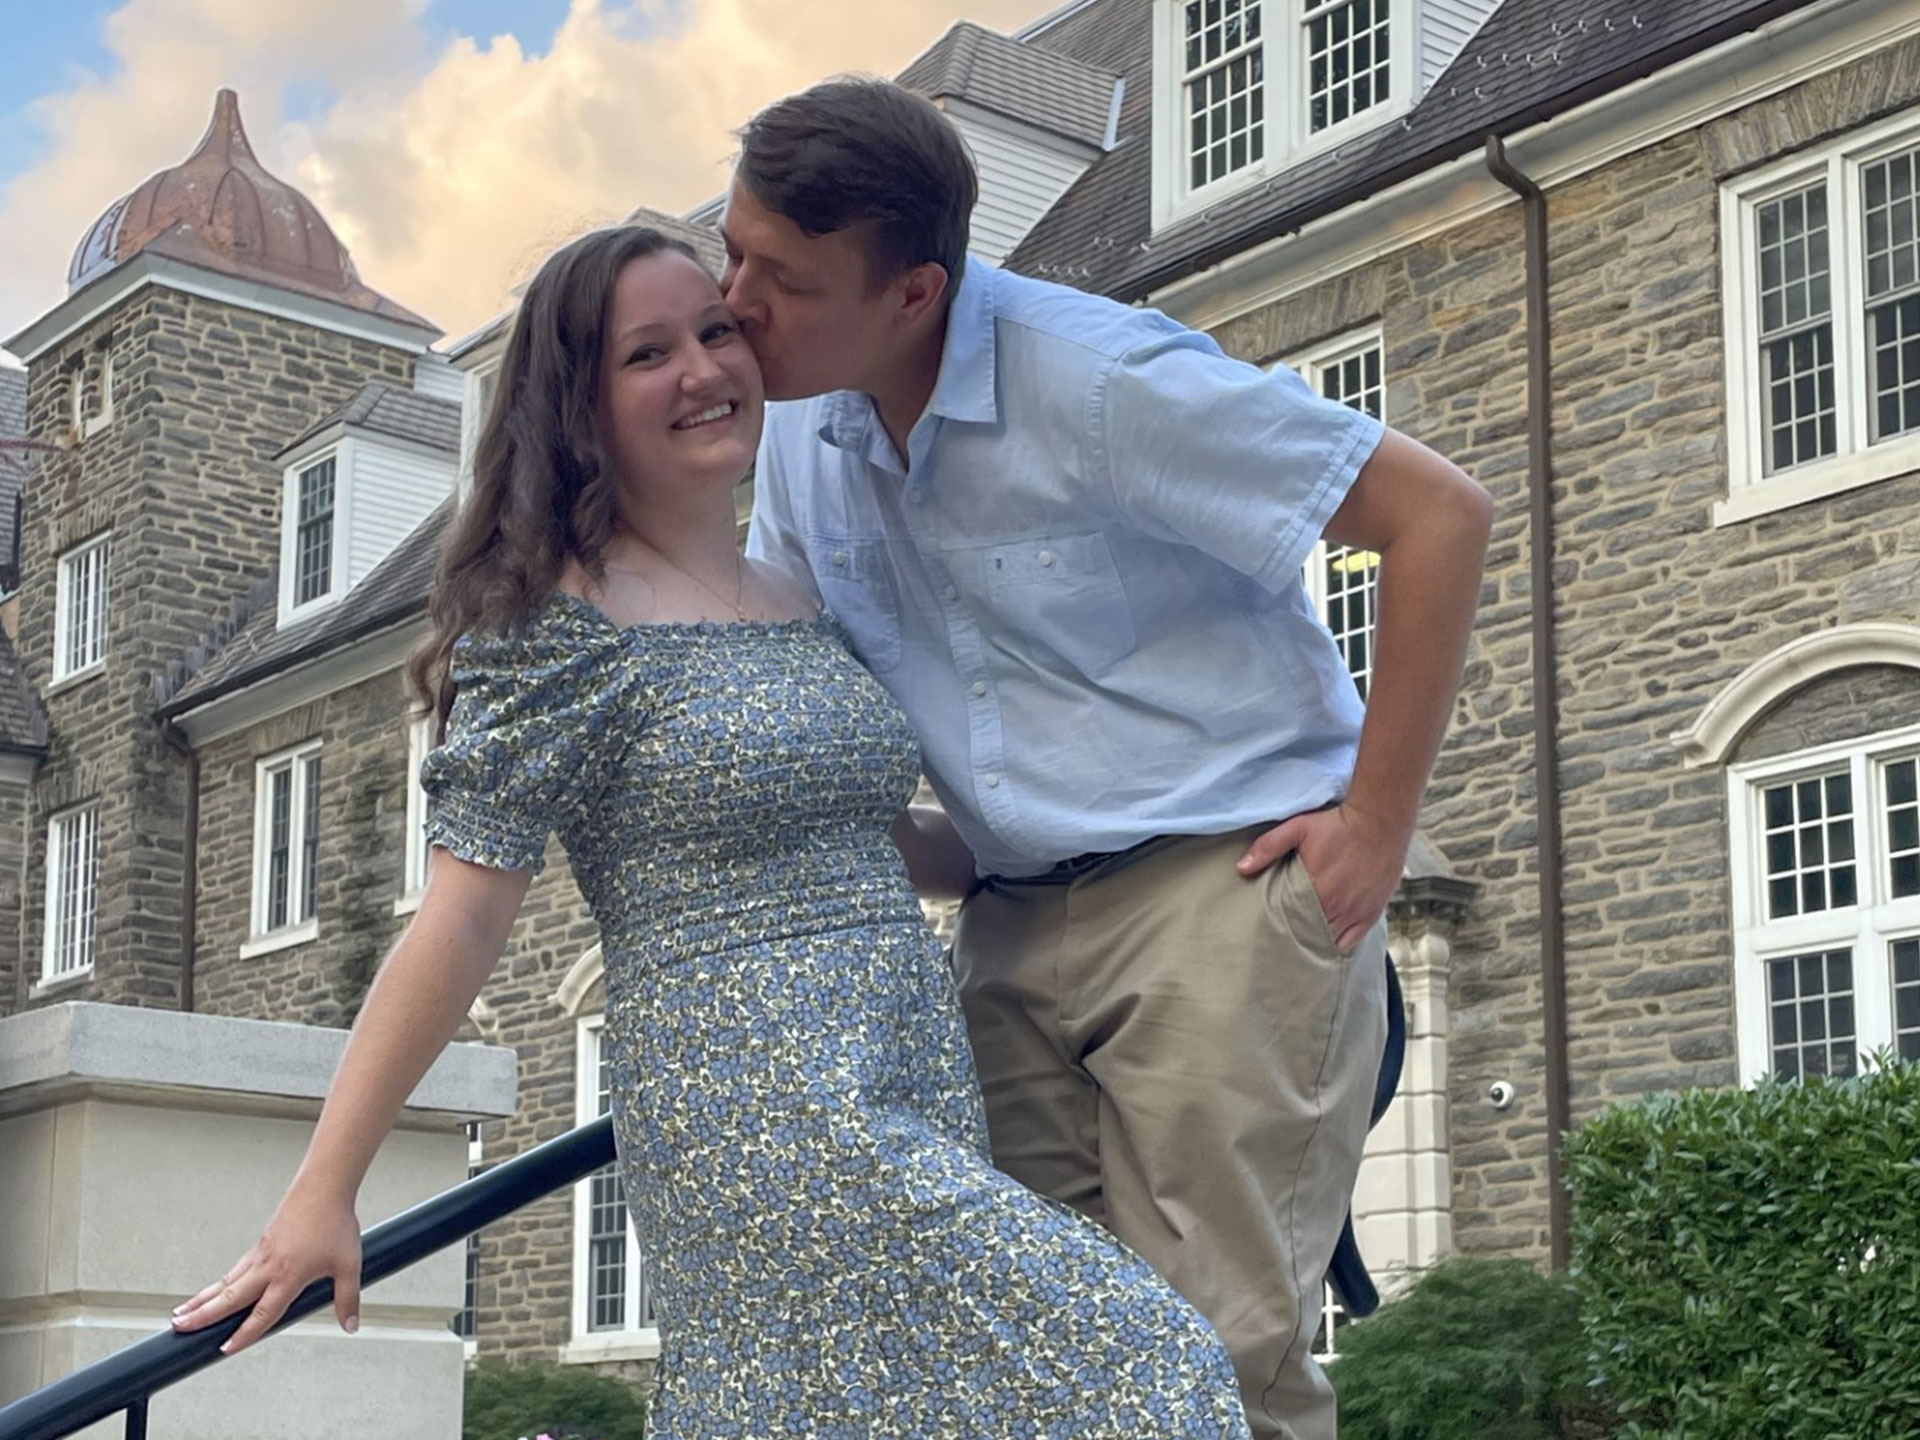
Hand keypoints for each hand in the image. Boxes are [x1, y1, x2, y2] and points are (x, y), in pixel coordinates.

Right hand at [171, 1186, 362, 1354]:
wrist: (324, 1187)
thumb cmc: (335, 1223)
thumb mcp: (349, 1265)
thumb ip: (347, 1298)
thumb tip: (350, 1325)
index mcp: (288, 1276)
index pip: (262, 1313)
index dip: (243, 1334)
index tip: (224, 1349)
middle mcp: (268, 1267)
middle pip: (229, 1298)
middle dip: (202, 1316)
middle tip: (178, 1329)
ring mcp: (260, 1254)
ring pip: (226, 1283)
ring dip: (202, 1300)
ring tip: (180, 1315)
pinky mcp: (260, 1244)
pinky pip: (235, 1270)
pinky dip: (219, 1284)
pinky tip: (212, 1292)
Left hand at [1236, 804, 1407, 952]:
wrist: (1378, 821)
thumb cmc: (1338, 824)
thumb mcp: (1298, 828)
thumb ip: (1268, 847)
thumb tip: (1241, 868)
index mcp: (1317, 891)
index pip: (1292, 924)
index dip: (1281, 929)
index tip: (1271, 930)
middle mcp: (1339, 908)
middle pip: (1312, 936)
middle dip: (1298, 938)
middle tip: (1284, 940)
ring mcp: (1358, 913)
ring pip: (1332, 943)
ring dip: (1318, 941)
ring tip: (1304, 941)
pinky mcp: (1372, 912)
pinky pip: (1355, 941)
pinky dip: (1341, 944)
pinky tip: (1329, 942)